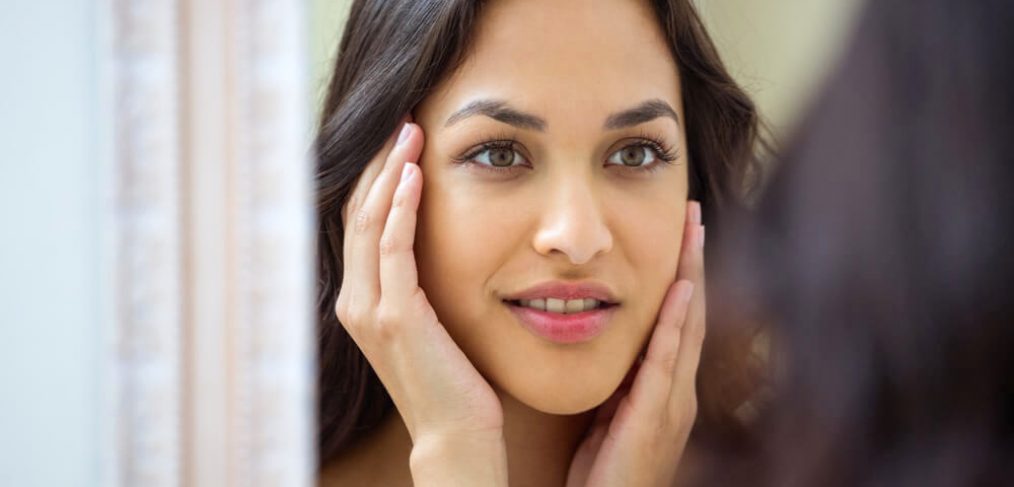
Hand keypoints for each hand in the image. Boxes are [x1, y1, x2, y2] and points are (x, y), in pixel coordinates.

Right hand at [334, 118, 507, 485]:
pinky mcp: (396, 317)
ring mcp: (369, 310)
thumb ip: (417, 283)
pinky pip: (392, 248)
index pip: (359, 223)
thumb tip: (429, 242)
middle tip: (402, 121)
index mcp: (359, 301)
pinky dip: (399, 208)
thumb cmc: (451, 378)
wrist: (456, 433)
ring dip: (388, 173)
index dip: (374, 178)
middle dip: (378, 163)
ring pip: (368, 223)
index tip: (398, 140)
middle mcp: (354, 302)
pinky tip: (413, 176)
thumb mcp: (429, 320)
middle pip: (356, 213)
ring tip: (409, 133)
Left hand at [565, 201, 706, 486]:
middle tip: (694, 214)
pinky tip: (681, 293)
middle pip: (691, 314)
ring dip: (691, 278)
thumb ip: (618, 382)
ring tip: (693, 233)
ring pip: (686, 328)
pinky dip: (675, 325)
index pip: (678, 319)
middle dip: (694, 262)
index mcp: (666, 389)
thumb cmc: (606, 473)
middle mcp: (678, 392)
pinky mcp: (655, 419)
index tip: (683, 232)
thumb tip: (605, 341)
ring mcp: (672, 406)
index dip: (683, 274)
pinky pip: (666, 363)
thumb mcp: (610, 415)